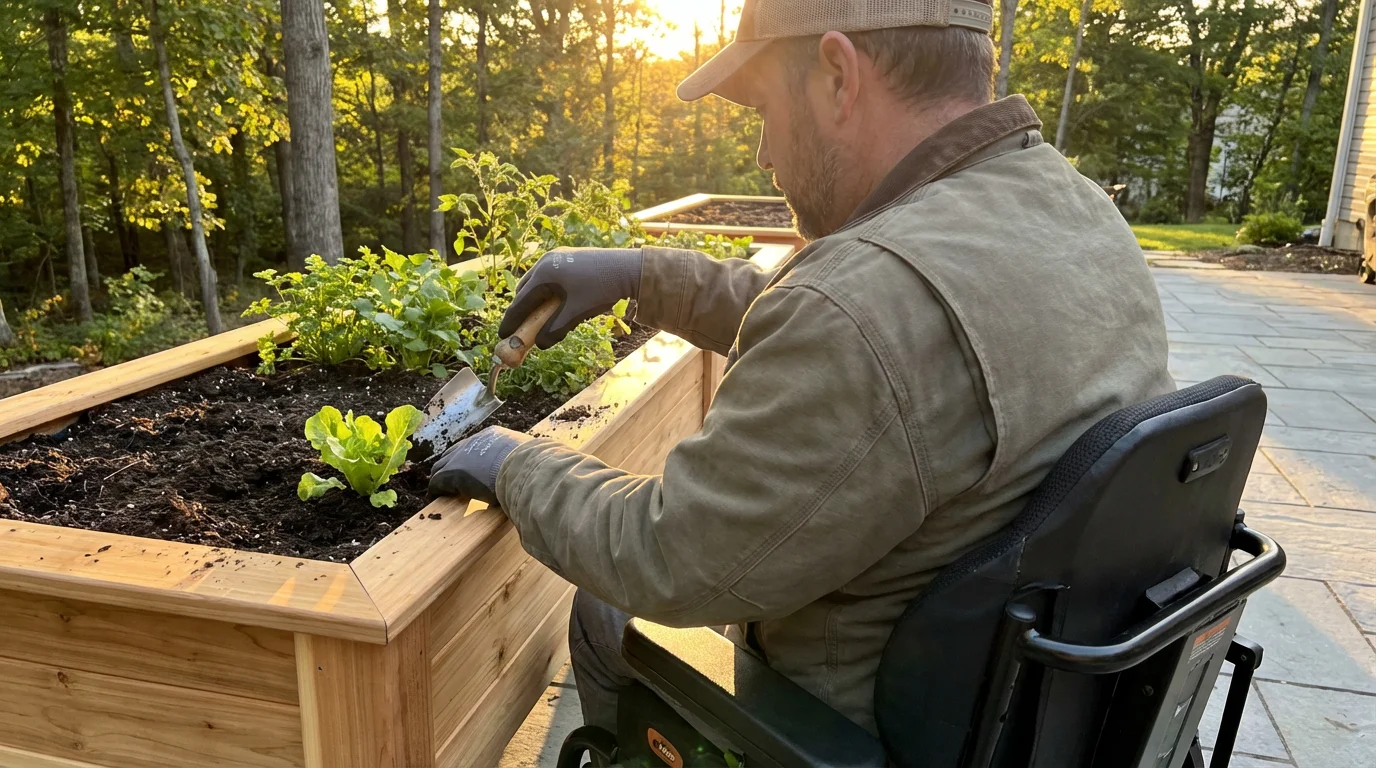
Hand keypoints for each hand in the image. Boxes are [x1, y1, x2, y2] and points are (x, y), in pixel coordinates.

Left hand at [427, 426, 532, 503]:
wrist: (522, 468)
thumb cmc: (532, 465)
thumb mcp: (528, 456)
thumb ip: (524, 459)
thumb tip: (539, 464)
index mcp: (492, 436)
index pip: (474, 446)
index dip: (469, 458)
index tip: (470, 468)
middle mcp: (473, 442)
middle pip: (453, 453)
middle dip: (450, 464)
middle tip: (450, 479)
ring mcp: (460, 456)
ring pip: (441, 466)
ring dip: (441, 477)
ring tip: (441, 490)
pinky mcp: (452, 473)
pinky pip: (437, 481)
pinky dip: (436, 489)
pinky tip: (436, 497)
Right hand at [500, 248, 642, 348]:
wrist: (629, 269)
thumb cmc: (601, 289)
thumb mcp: (576, 313)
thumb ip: (555, 329)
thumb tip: (540, 345)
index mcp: (544, 273)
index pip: (520, 302)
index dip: (511, 321)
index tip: (503, 335)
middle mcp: (547, 261)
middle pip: (525, 290)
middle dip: (522, 310)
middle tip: (523, 328)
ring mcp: (558, 256)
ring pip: (537, 282)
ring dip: (536, 300)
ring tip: (541, 318)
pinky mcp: (569, 257)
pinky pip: (550, 276)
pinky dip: (548, 291)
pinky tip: (559, 303)